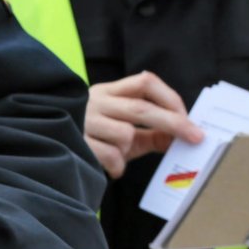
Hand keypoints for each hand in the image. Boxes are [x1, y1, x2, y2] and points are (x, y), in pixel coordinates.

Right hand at [85, 71, 203, 177]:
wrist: (52, 149)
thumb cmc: (96, 139)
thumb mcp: (126, 131)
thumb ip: (153, 132)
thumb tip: (183, 138)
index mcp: (109, 92)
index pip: (145, 82)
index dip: (170, 98)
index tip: (188, 117)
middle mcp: (96, 101)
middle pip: (142, 108)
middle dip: (173, 123)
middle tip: (195, 137)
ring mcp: (85, 121)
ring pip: (125, 134)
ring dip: (130, 149)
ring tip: (120, 154)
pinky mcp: (77, 142)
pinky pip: (111, 155)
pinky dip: (118, 165)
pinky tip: (112, 167)